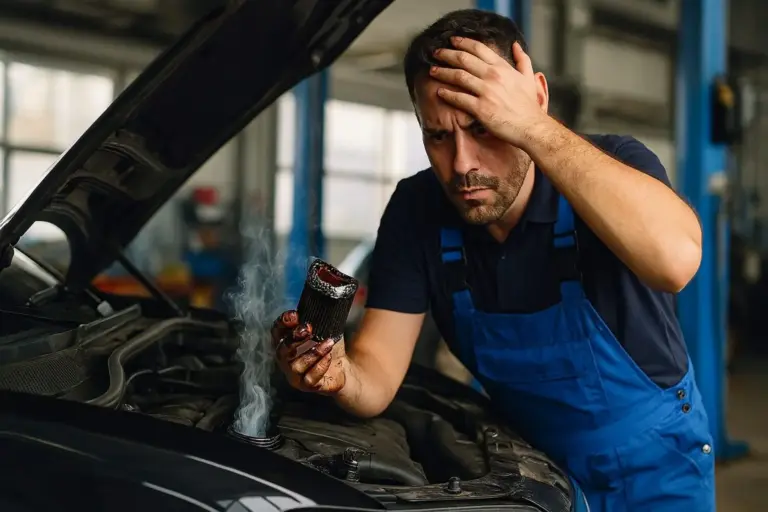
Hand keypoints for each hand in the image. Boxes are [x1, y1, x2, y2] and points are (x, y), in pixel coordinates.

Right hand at [271, 310, 346, 393]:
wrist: (344, 369)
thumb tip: (334, 297)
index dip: (283, 323)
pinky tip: (329, 357)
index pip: (276, 331)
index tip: (296, 315)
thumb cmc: (328, 346)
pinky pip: (309, 379)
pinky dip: (319, 367)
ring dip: (313, 352)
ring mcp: (295, 375)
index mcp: (286, 341)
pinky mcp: (307, 386)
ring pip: (296, 365)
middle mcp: (286, 359)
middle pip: (283, 349)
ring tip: (328, 343)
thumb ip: (321, 314)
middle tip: (309, 328)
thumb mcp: (325, 327)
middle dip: (294, 338)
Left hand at [429, 37, 548, 146]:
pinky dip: (447, 94)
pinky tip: (439, 92)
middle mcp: (493, 76)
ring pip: (459, 76)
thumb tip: (516, 45)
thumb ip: (522, 60)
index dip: (463, 43)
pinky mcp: (481, 108)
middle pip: (464, 59)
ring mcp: (486, 92)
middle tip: (436, 53)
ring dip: (443, 72)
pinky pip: (459, 99)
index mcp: (502, 67)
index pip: (479, 48)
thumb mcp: (529, 78)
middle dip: (447, 54)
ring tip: (433, 71)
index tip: (452, 41)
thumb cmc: (528, 105)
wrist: (530, 127)